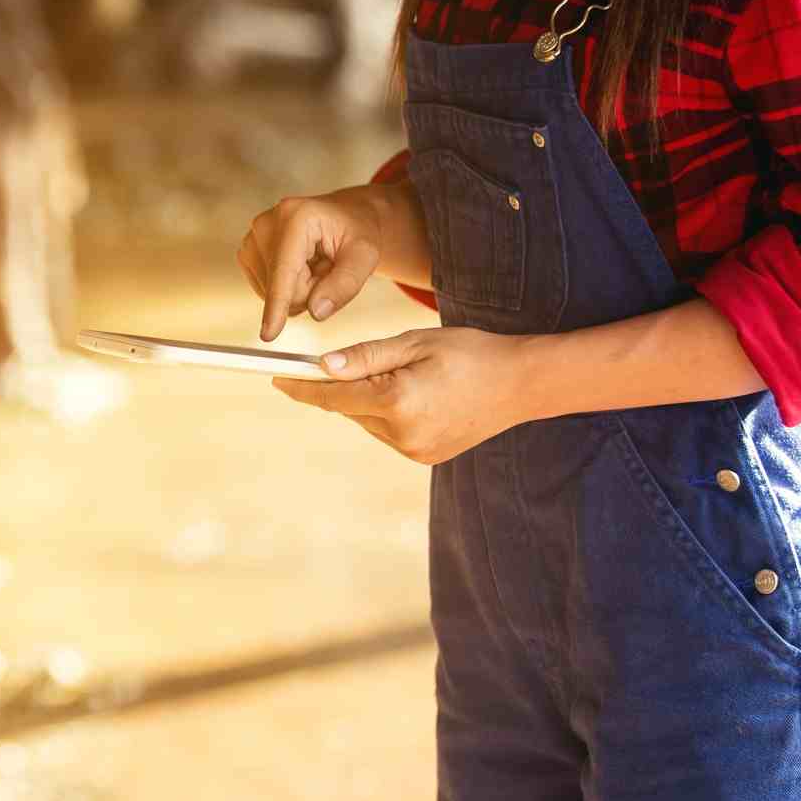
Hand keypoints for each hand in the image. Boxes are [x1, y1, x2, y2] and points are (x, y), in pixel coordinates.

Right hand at [237, 187, 386, 340]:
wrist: (345, 218)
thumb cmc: (357, 232)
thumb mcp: (365, 256)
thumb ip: (345, 284)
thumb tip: (316, 311)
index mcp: (296, 216)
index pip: (284, 272)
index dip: (278, 305)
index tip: (269, 334)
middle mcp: (266, 223)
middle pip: (279, 287)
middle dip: (307, 290)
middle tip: (327, 267)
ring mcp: (252, 237)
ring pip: (271, 292)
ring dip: (297, 289)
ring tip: (315, 265)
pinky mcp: (247, 251)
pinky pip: (265, 290)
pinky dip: (286, 288)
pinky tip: (300, 269)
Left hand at [271, 328, 534, 464]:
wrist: (523, 384)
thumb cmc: (470, 352)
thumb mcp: (415, 342)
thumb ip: (365, 356)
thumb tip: (321, 366)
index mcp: (398, 401)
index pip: (334, 396)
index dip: (303, 387)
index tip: (278, 379)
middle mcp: (403, 433)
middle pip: (350, 409)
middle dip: (344, 386)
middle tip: (356, 361)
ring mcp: (415, 450)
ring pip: (368, 421)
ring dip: (369, 400)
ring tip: (407, 375)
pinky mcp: (425, 457)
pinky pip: (389, 432)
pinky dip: (389, 414)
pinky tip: (418, 395)